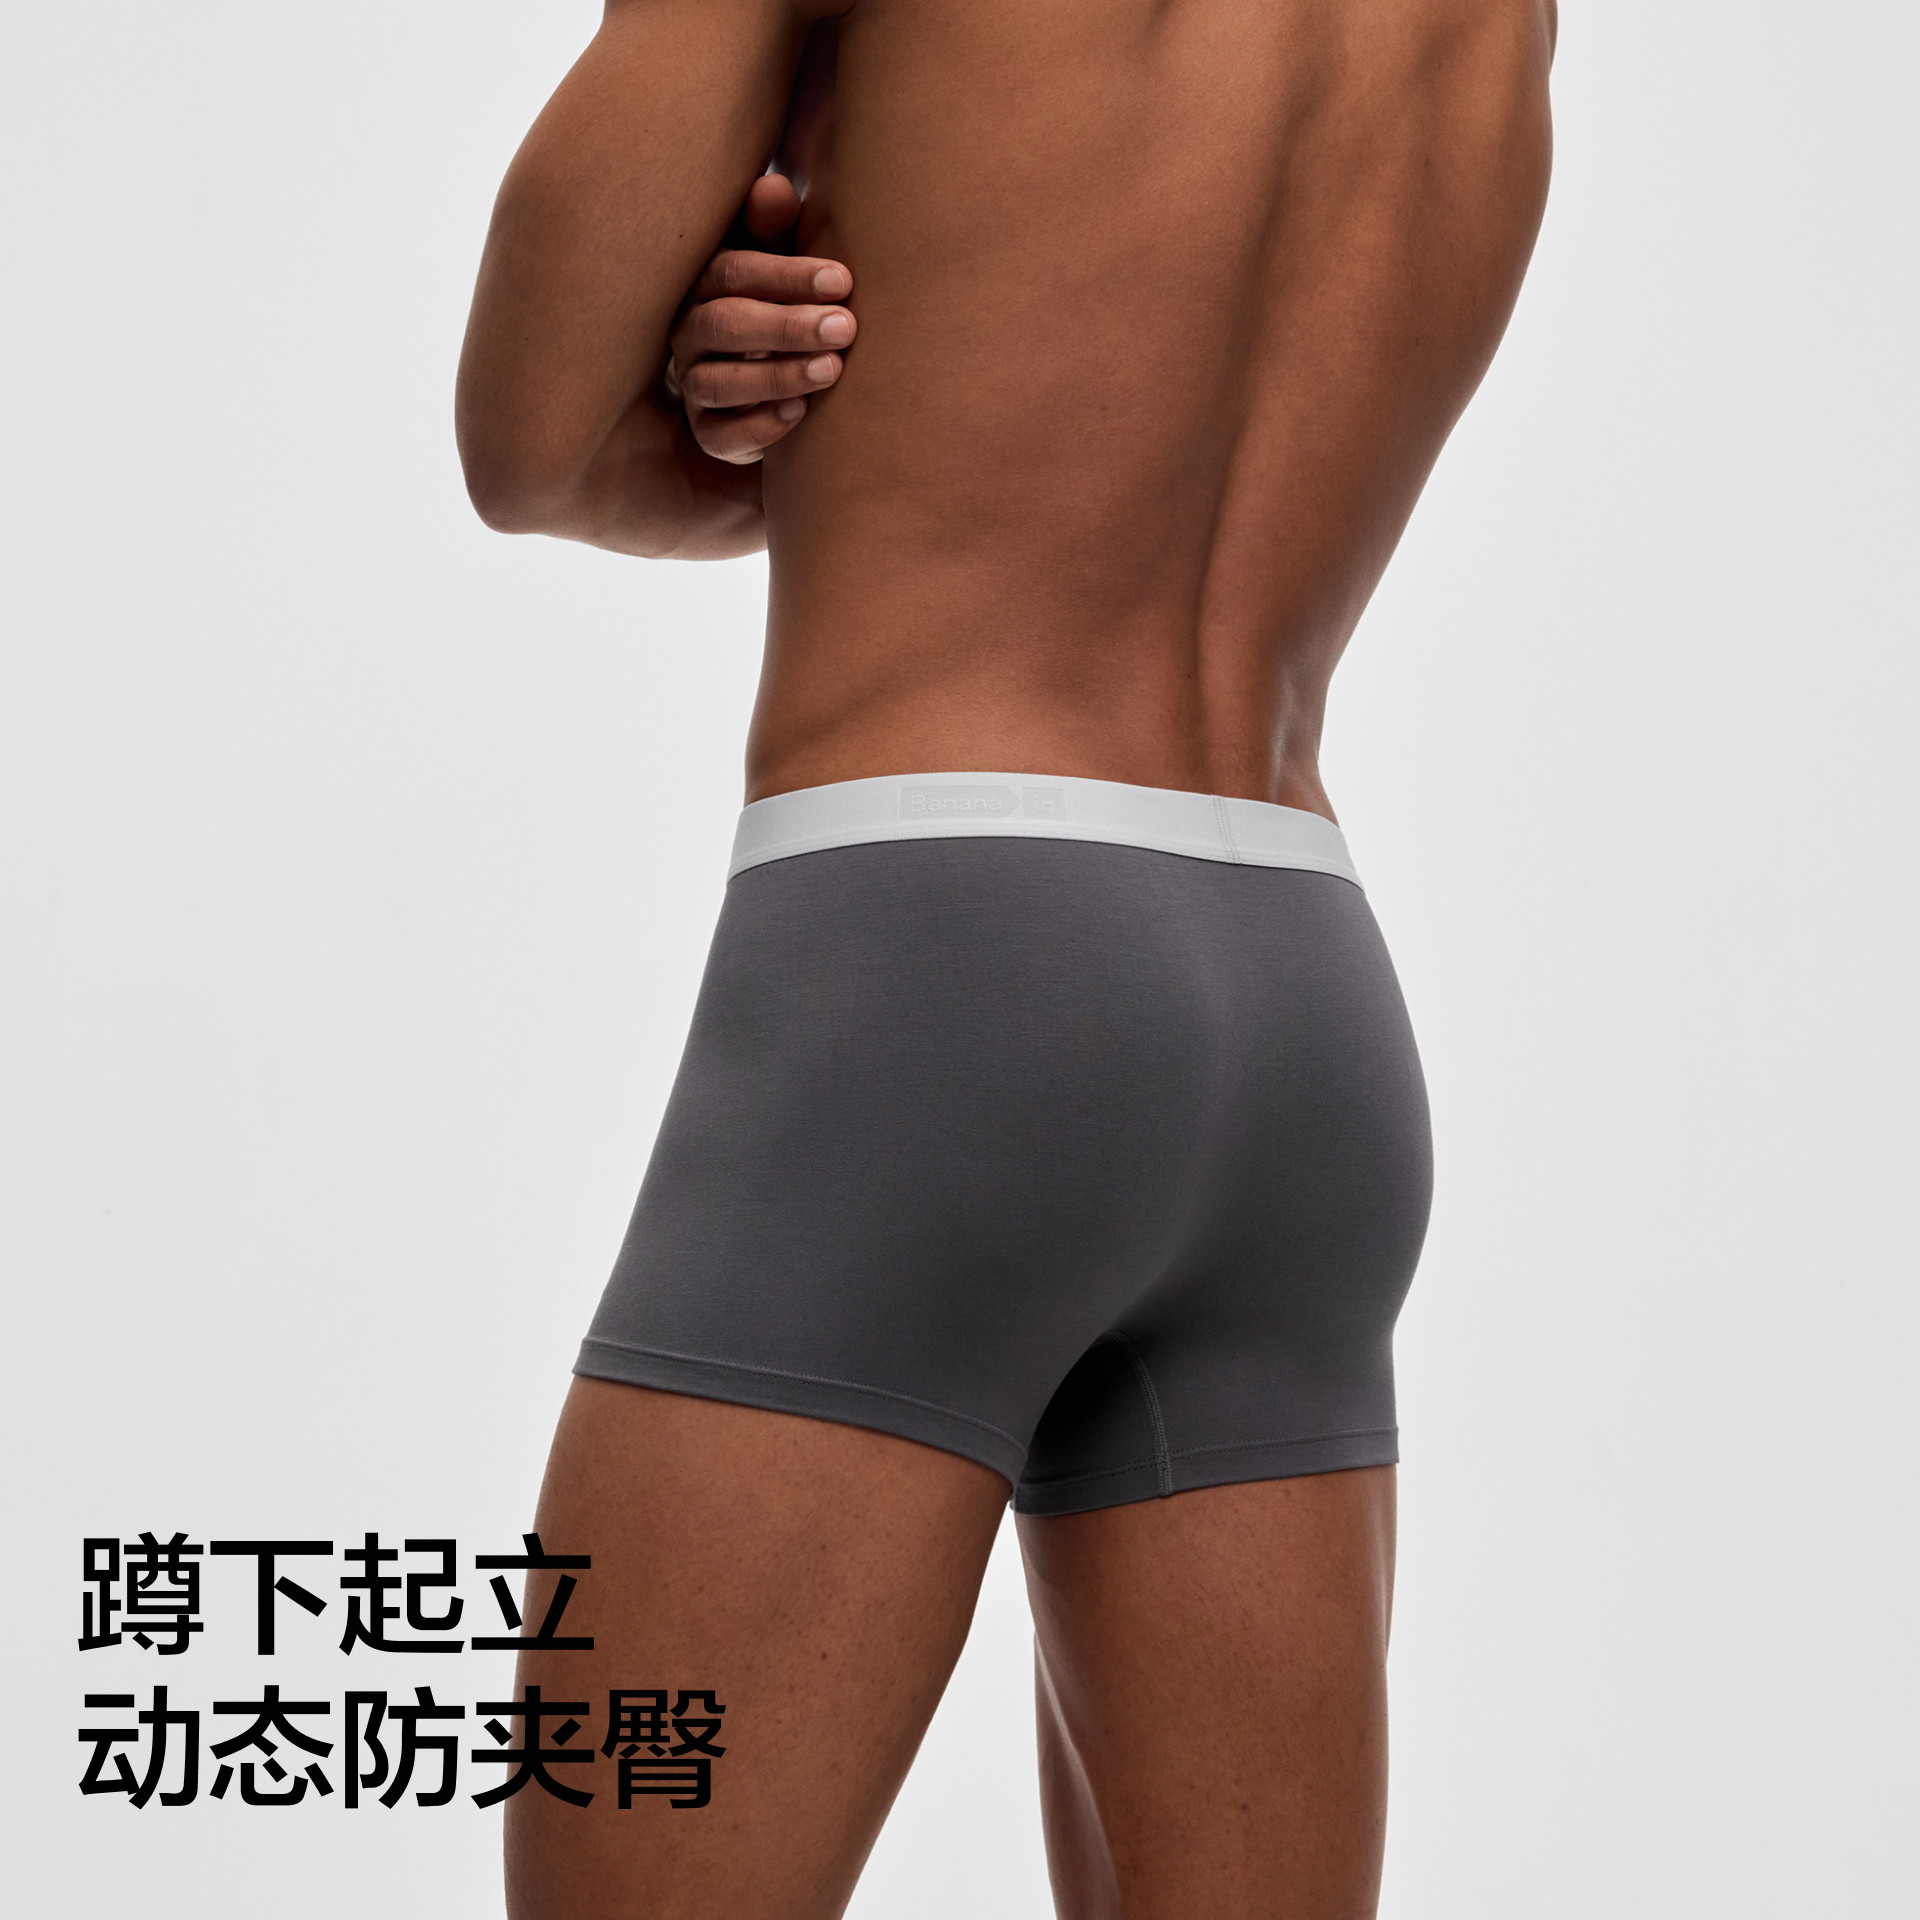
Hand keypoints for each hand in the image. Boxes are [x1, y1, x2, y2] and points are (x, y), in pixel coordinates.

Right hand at [666, 172, 855, 465]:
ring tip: (831, 370)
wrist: (772, 381)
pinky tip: (800, 414)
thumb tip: (774, 186)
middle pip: (724, 324)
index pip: (732, 272)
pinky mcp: (708, 434)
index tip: (842, 280)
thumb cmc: (781, 304)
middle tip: (844, 327)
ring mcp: (694, 386)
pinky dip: (758, 426)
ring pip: (717, 381)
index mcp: (706, 284)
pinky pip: (719, 435)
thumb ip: (776, 229)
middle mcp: (691, 333)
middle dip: (786, 325)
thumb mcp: (781, 261)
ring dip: (776, 375)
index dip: (786, 275)